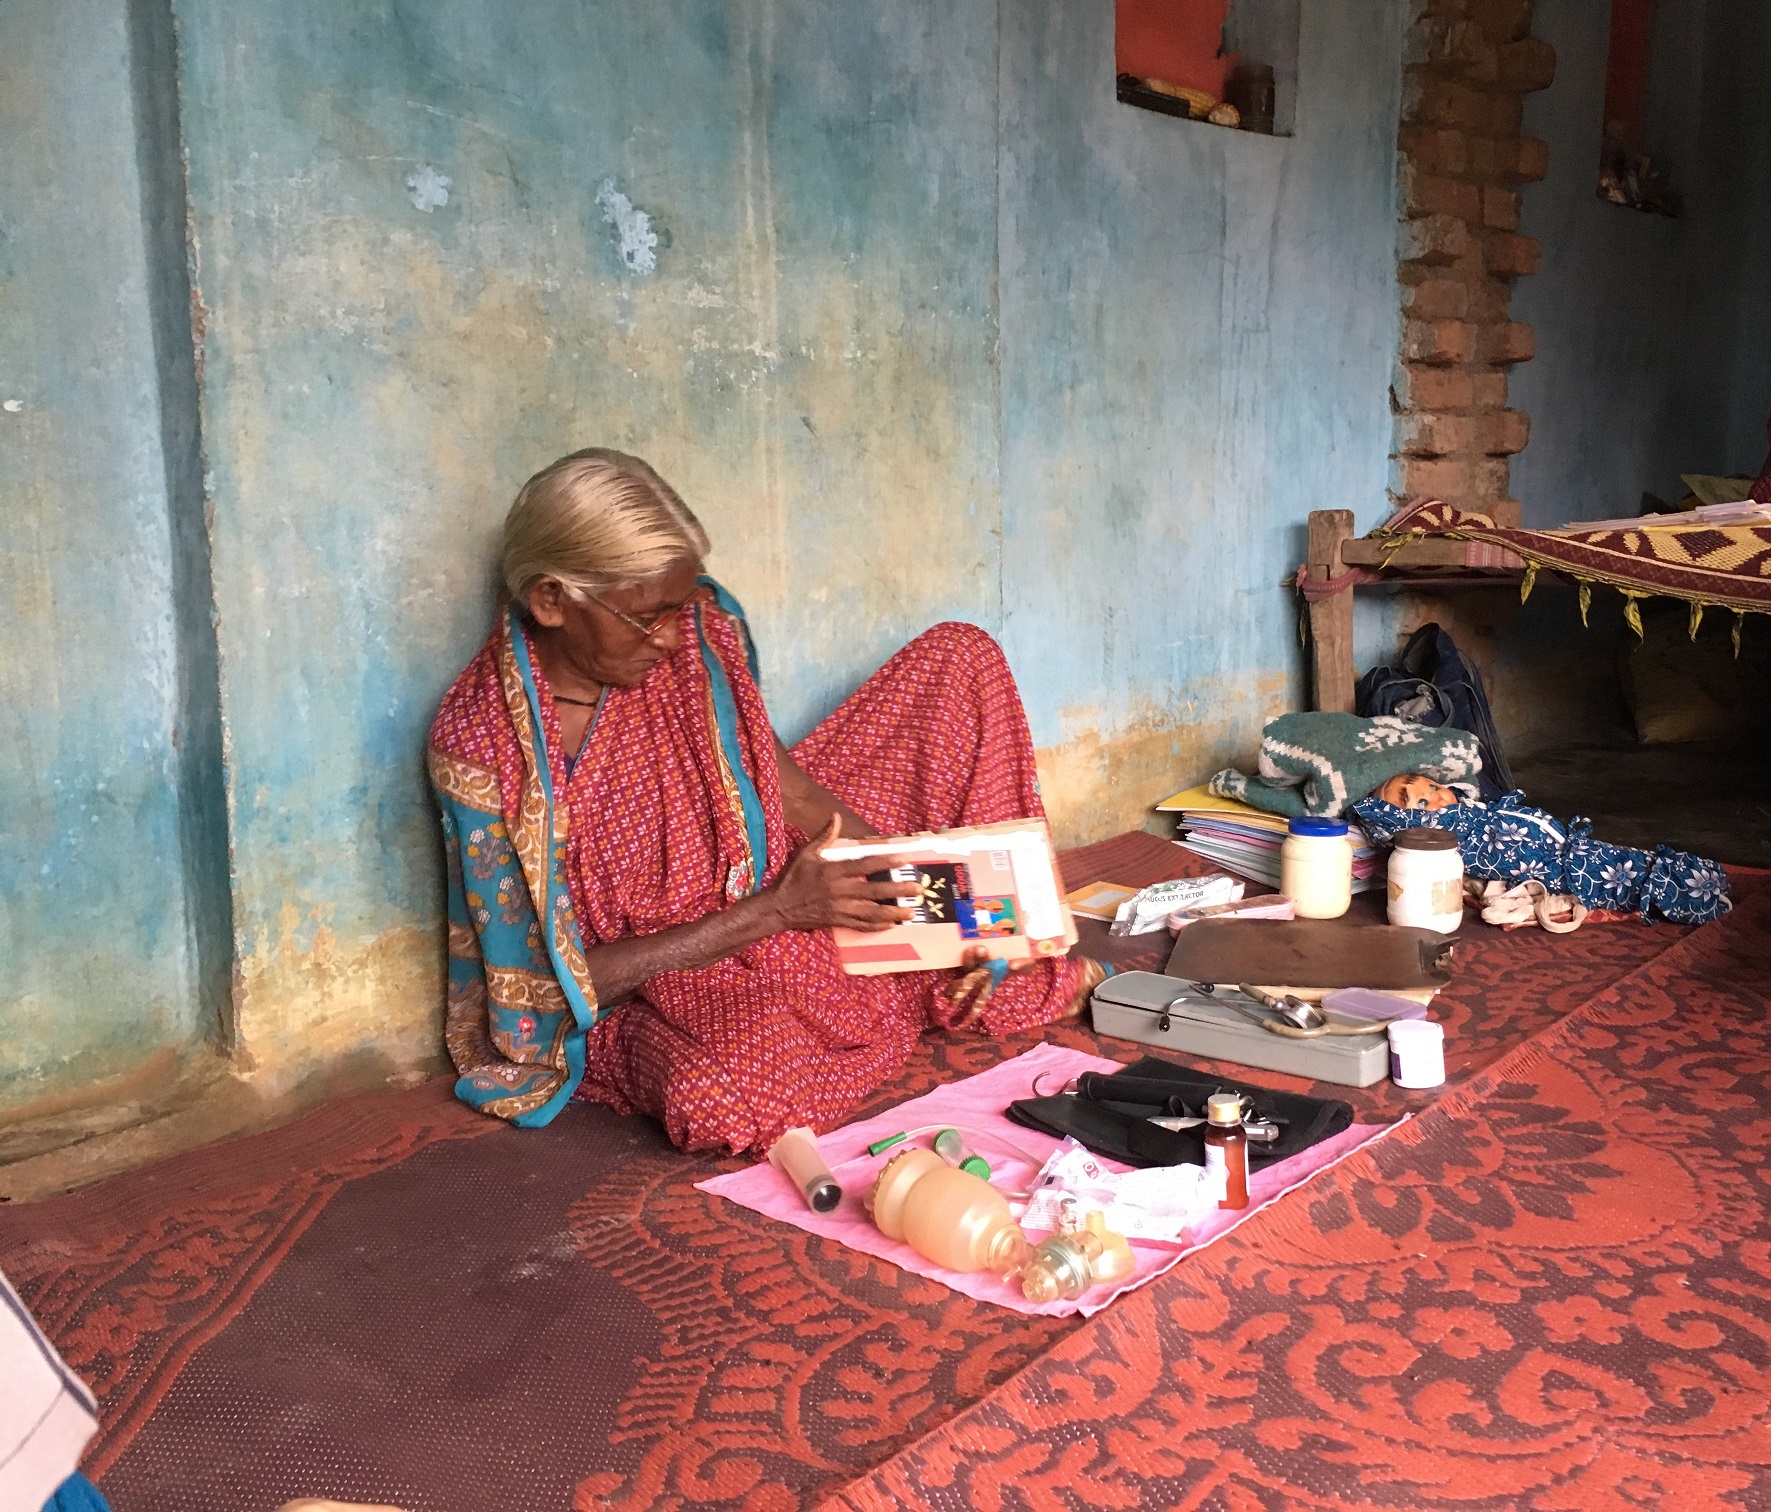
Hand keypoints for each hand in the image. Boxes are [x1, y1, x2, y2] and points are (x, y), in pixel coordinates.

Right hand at [762, 815, 914, 932]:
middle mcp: (840, 891)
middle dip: (898, 891)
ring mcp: (840, 909)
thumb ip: (824, 836)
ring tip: (911, 913)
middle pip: (874, 891)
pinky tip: (891, 925)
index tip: (904, 860)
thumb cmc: (793, 877)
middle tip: (918, 890)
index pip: (865, 866)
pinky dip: (877, 926)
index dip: (886, 862)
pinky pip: (861, 926)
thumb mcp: (805, 853)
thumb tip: (835, 816)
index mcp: (834, 872)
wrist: (779, 907)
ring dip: (893, 913)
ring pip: (872, 913)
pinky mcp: (838, 922)